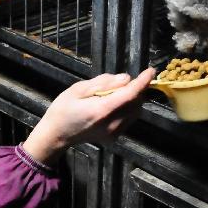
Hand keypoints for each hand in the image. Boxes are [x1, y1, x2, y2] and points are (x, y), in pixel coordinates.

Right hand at [22, 69, 155, 165]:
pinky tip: (113, 105)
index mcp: (102, 110)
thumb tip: (126, 79)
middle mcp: (112, 123)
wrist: (56, 135)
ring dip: (133, 99)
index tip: (150, 70)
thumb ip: (104, 83)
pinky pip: (129, 119)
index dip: (143, 81)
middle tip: (122, 82)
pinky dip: (128, 109)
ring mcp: (114, 132)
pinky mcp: (114, 137)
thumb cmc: (63, 109)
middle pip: (136, 103)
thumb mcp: (78, 89)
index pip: (131, 94)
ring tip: (116, 94)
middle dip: (136, 89)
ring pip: (136, 111)